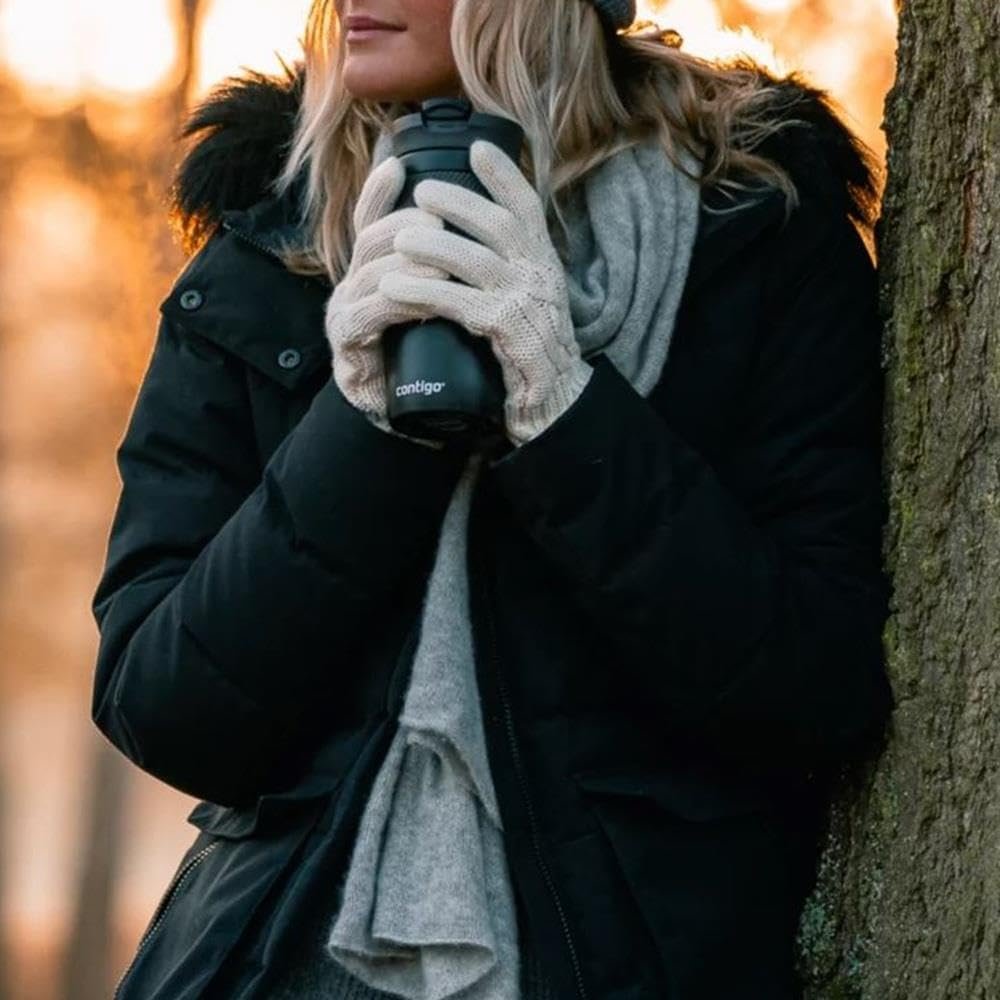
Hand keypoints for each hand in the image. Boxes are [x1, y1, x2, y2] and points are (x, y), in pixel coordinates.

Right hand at [325, 155, 449, 440]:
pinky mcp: (347, 343)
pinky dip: (398, 302)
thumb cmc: (416, 355)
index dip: (379, 193)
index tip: (397, 165)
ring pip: (371, 272)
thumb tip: (465, 233)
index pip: (369, 221)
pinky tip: (422, 300)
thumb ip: (435, 273)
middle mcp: (351, 285)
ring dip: (408, 263)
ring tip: (442, 261)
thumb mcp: (428, 305)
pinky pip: (369, 313)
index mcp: (370, 270)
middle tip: (441, 220)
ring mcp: (344, 312)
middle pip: (371, 239)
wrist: (394, 412)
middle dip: (405, 226)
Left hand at [378, 139, 592, 445]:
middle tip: (420, 190)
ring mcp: (527, 303)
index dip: (504, 175)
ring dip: (433, 245)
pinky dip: (425, 292)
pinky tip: (395, 288)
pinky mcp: (509, 333)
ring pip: (476, 260)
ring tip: (398, 238)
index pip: (528, 208)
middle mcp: (540, 276)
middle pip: (500, 225)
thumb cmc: (530, 346)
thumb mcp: (524, 297)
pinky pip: (460, 304)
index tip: (477, 147)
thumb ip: (505, 265)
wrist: (554, 399)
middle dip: (459, 202)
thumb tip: (467, 232)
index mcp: (543, 262)